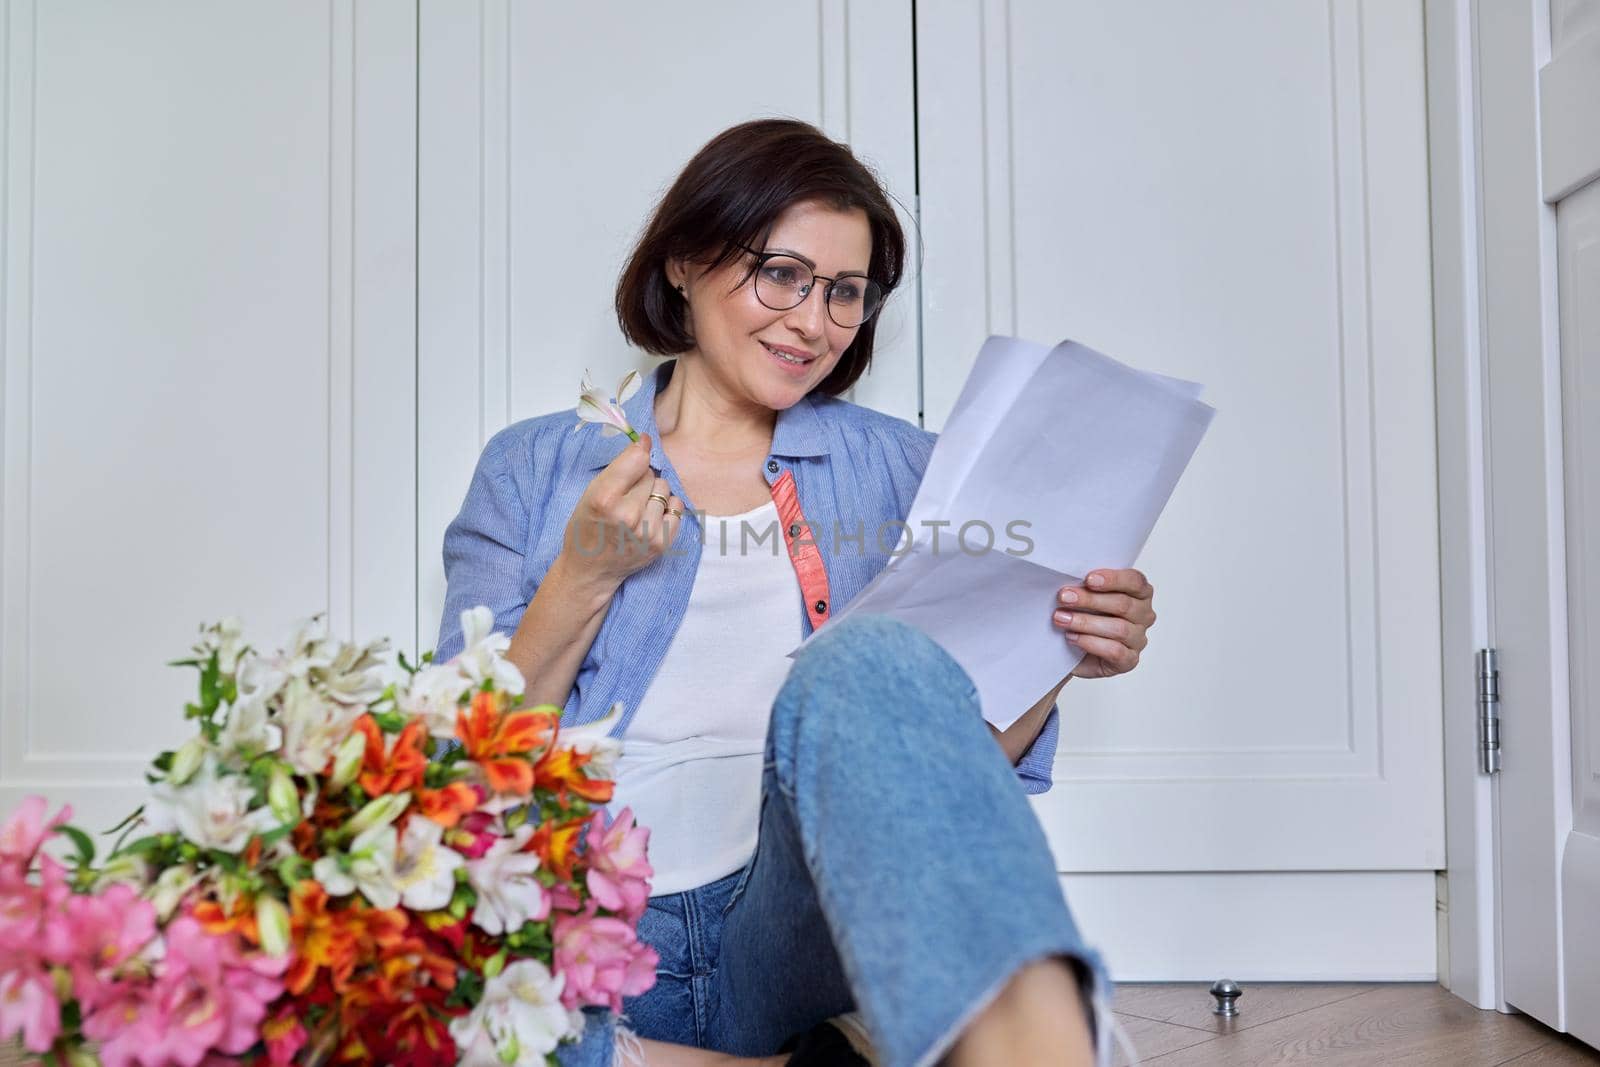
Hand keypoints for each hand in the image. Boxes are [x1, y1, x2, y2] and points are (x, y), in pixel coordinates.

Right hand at [558, 433, 683, 590]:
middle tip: (627, 495)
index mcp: (604, 499)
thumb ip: (619, 468)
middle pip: (651, 474)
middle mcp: (627, 515)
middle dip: (641, 479)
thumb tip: (646, 441)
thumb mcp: (591, 492)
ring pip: (665, 489)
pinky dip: (666, 508)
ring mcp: (647, 531)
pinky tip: (650, 517)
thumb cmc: (588, 527)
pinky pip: (677, 507)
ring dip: (654, 494)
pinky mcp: (661, 543)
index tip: (641, 447)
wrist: (591, 569)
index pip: (637, 459)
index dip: (640, 450)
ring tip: (637, 508)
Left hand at [1052, 568, 1155, 679]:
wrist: (1073, 649)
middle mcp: (1143, 615)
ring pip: (1119, 629)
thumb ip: (1086, 586)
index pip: (1135, 581)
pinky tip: (1071, 637)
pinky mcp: (1129, 660)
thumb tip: (1070, 582)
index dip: (1113, 579)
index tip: (1088, 579)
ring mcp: (1138, 639)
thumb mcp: (1085, 595)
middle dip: (1090, 600)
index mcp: (1139, 593)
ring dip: (1086, 622)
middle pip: (1123, 605)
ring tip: (1062, 619)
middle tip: (1064, 597)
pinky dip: (1090, 642)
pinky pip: (1115, 651)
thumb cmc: (1084, 615)